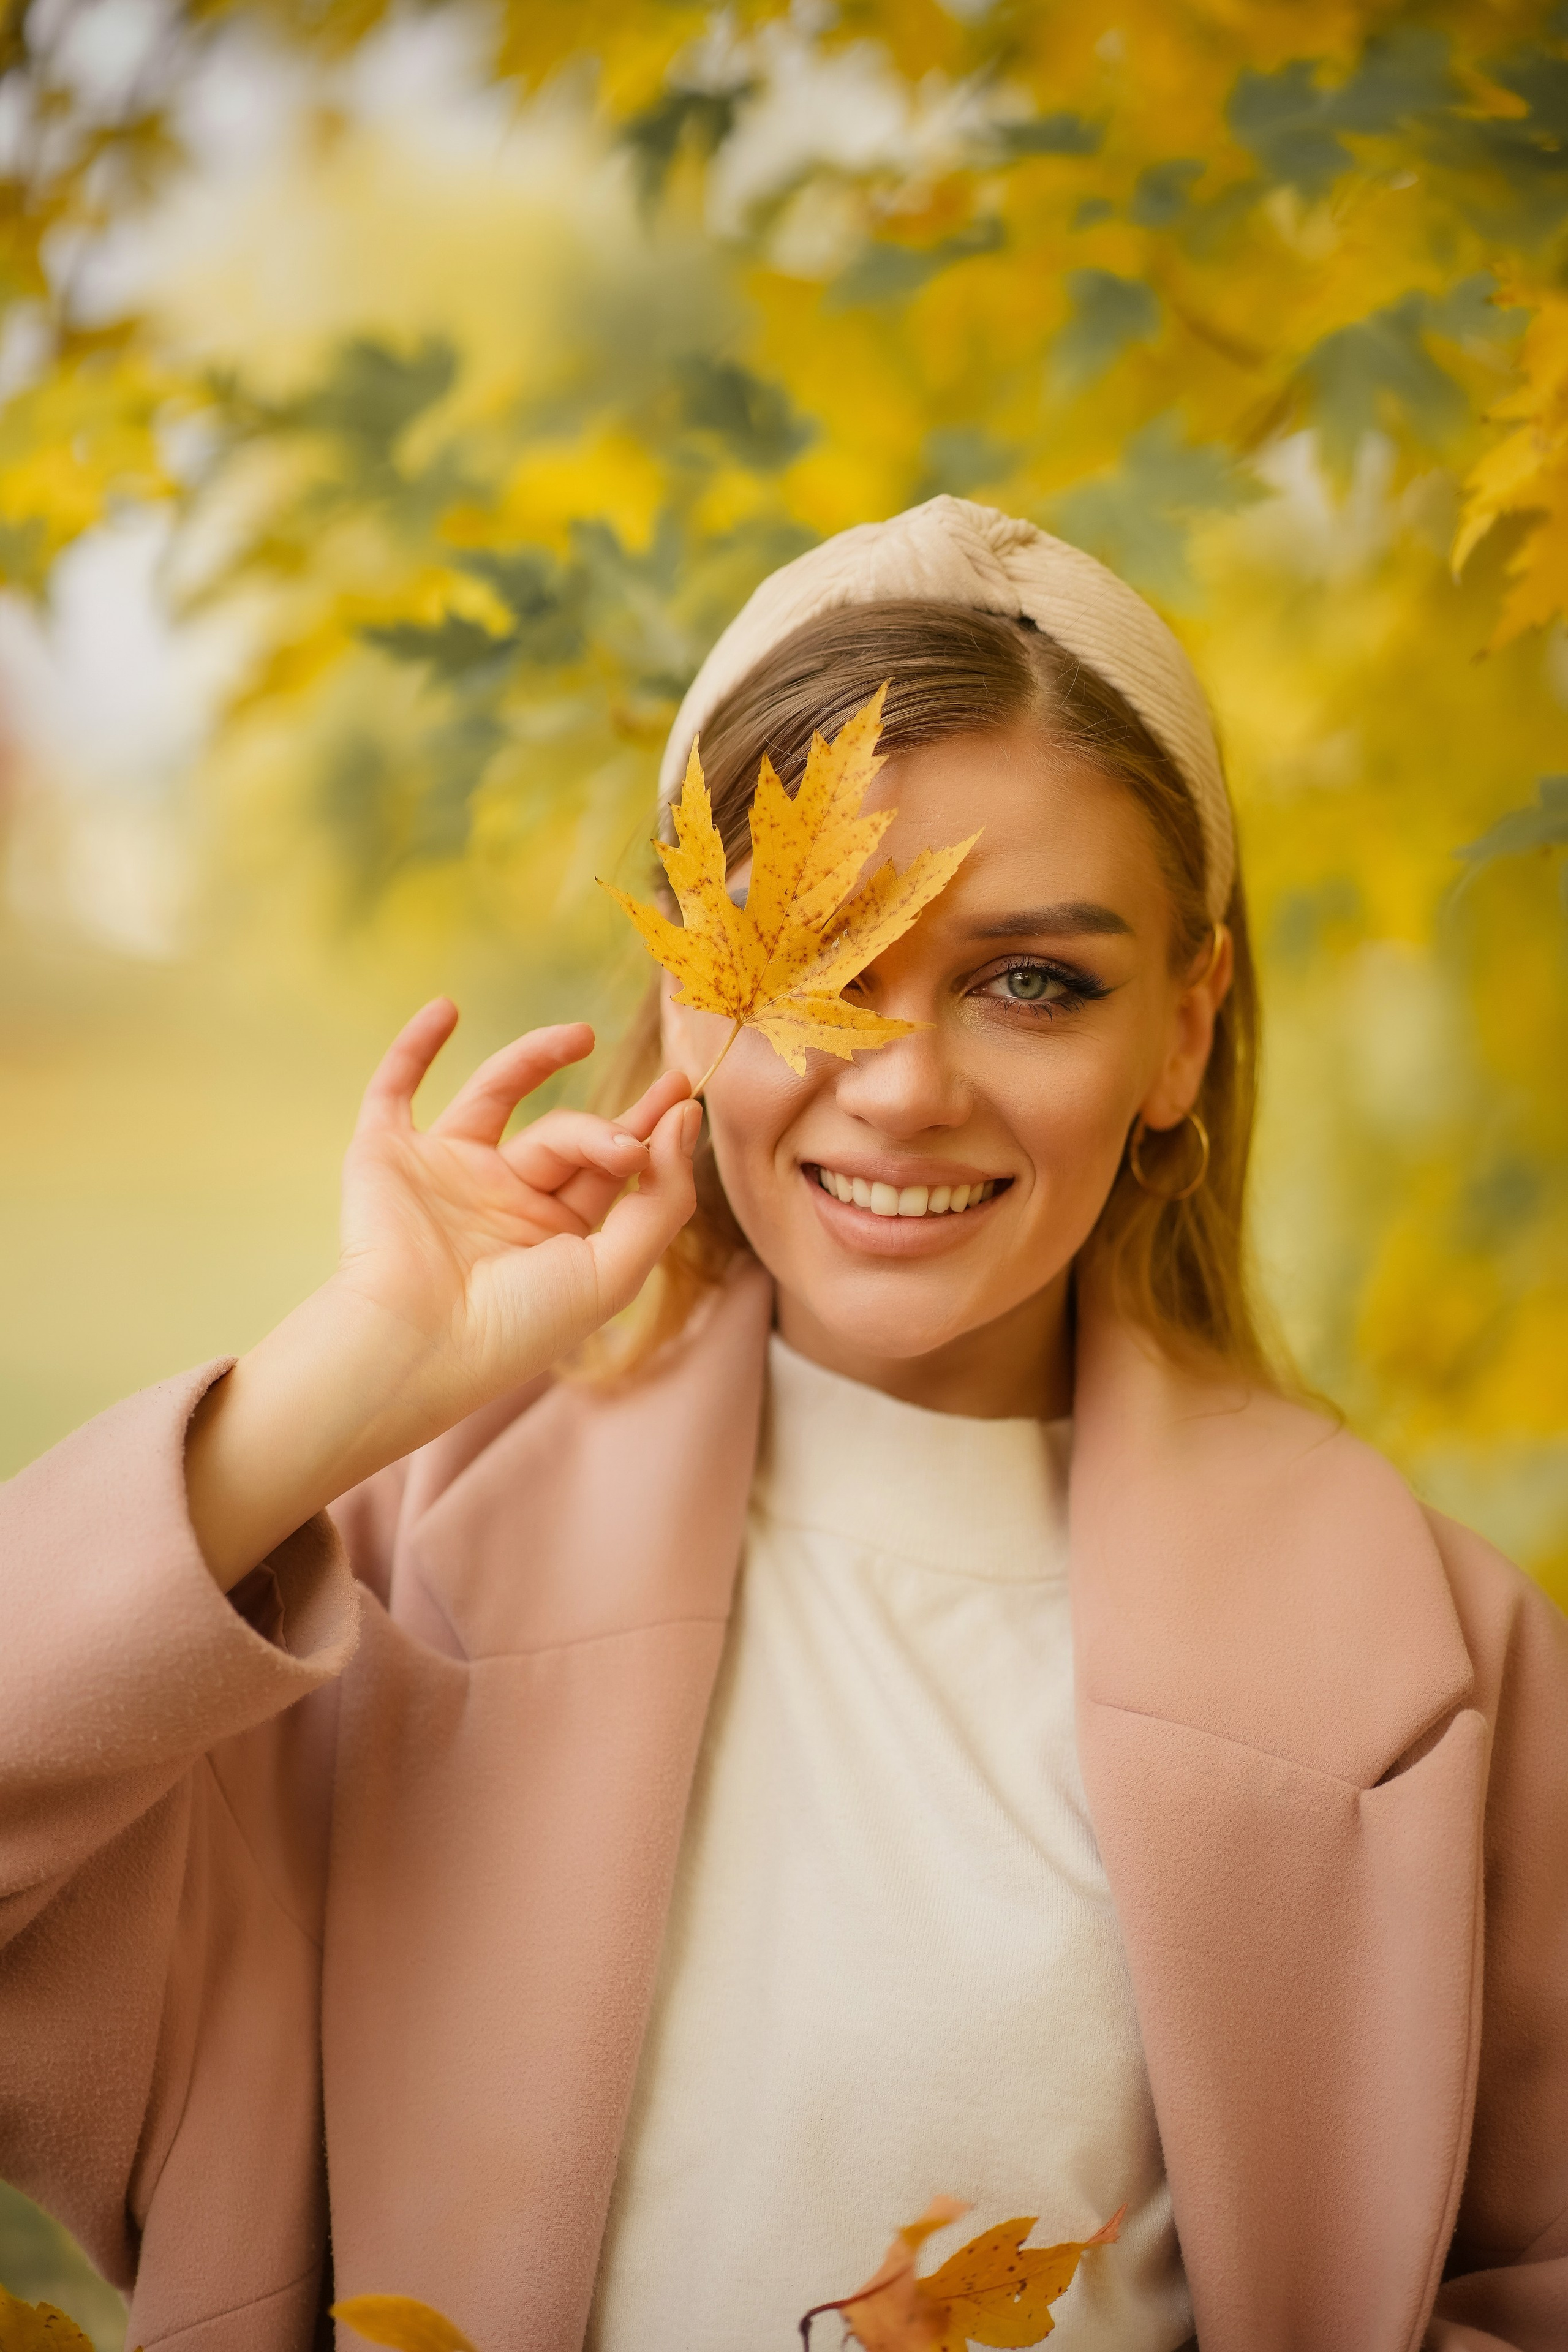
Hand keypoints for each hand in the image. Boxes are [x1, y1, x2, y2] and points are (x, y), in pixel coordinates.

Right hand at [186, 1003, 697, 1588]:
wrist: (415, 1347)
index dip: (650, 1129)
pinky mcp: (387, 1157)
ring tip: (582, 1036)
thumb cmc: (518, 1327)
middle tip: (628, 1139)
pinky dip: (415, 1049)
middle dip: (603, 1130)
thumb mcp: (615, 1270)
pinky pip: (397, 1091)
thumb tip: (684, 1117)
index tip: (684, 1091)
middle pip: (566, 1135)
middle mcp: (502, 1199)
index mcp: (555, 1236)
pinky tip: (446, 1009)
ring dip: (536, 1057)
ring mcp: (444, 1173)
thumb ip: (661, 1198)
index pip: (611, 1167)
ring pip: (497, 1095)